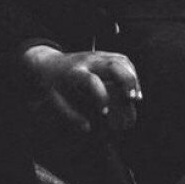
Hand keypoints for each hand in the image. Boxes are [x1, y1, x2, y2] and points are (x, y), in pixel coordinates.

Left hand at [24, 46, 141, 133]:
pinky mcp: (104, 55)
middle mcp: (87, 61)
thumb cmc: (53, 85)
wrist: (48, 63)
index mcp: (74, 73)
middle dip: (126, 81)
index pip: (91, 81)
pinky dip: (132, 73)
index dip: (101, 97)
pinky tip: (134, 89)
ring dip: (132, 78)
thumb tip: (88, 128)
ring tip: (136, 98)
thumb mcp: (55, 101)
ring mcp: (97, 55)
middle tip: (132, 99)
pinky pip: (123, 60)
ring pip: (121, 60)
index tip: (105, 114)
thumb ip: (70, 115)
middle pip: (112, 64)